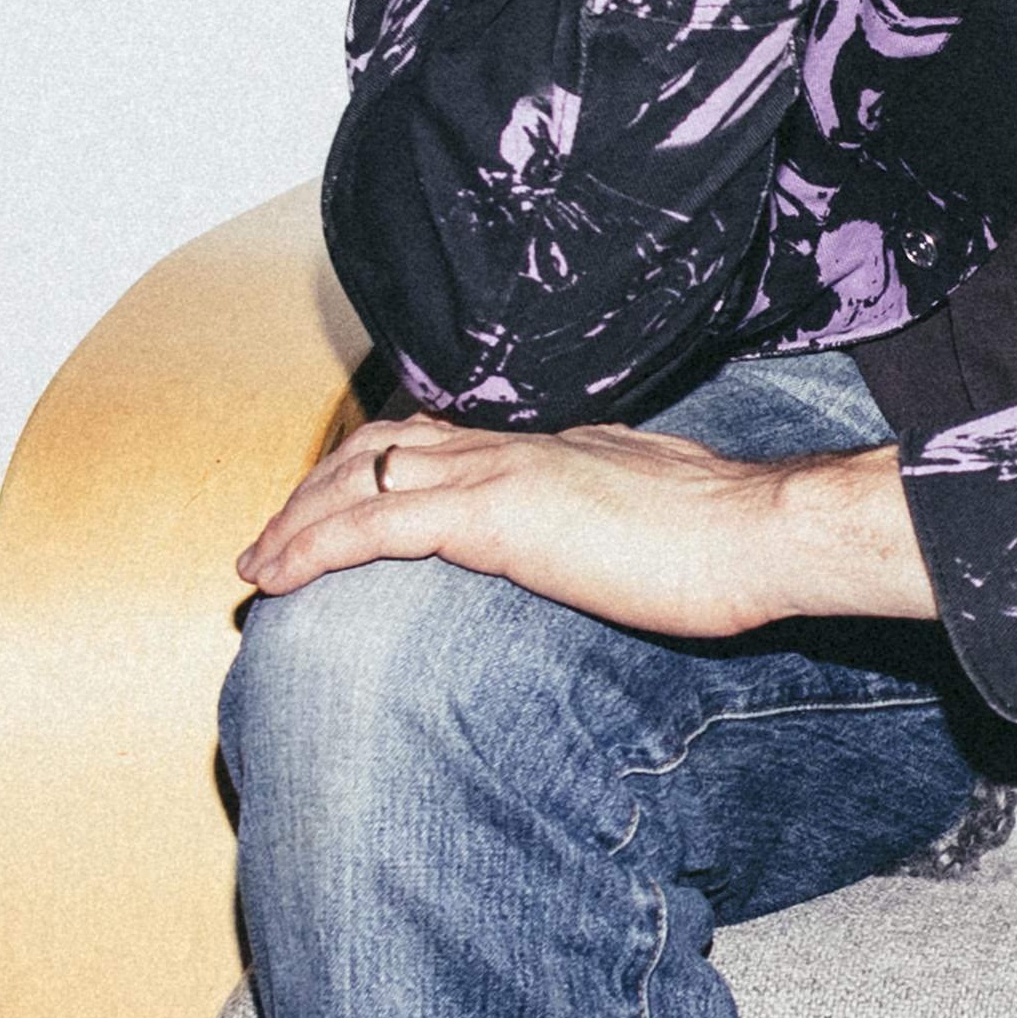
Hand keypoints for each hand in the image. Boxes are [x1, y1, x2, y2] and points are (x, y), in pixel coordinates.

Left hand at [238, 416, 936, 640]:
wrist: (757, 533)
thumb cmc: (728, 542)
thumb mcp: (652, 521)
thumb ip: (608, 523)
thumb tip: (596, 546)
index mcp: (550, 448)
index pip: (438, 440)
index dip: (376, 468)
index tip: (339, 507)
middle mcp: (512, 447)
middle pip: (380, 445)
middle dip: (315, 488)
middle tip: (271, 542)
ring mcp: (498, 474)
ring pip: (360, 476)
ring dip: (295, 518)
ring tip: (258, 567)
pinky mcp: (492, 516)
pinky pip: (373, 524)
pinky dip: (312, 544)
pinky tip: (278, 577)